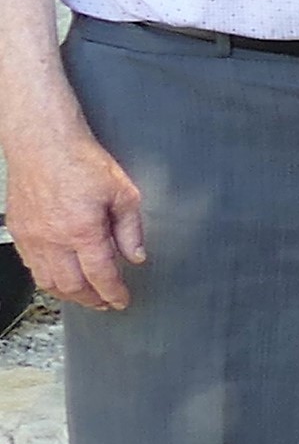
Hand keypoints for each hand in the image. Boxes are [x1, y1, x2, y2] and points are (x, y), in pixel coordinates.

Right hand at [4, 98, 145, 311]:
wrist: (43, 142)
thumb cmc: (80, 160)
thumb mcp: (123, 192)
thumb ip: (130, 229)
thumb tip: (135, 255)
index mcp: (83, 230)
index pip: (101, 276)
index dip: (113, 293)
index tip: (121, 299)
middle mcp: (53, 238)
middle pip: (72, 286)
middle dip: (92, 299)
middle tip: (106, 302)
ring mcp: (32, 236)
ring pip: (48, 281)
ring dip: (69, 294)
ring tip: (86, 295)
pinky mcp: (18, 230)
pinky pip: (31, 265)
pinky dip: (47, 278)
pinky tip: (60, 277)